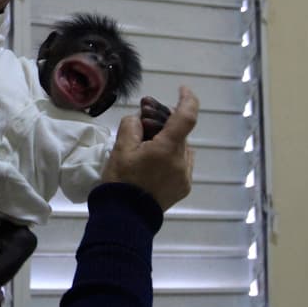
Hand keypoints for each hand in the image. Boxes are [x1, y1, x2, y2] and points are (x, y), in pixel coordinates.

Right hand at [102, 86, 197, 210]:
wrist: (125, 218)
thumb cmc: (121, 181)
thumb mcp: (120, 149)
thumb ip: (132, 126)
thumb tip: (140, 119)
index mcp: (168, 148)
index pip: (187, 116)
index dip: (187, 99)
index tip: (182, 89)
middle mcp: (183, 161)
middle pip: (180, 133)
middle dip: (164, 125)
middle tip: (143, 125)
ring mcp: (185, 176)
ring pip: (181, 149)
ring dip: (168, 142)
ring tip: (145, 149)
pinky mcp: (183, 188)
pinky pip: (181, 164)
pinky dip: (170, 158)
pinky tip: (152, 165)